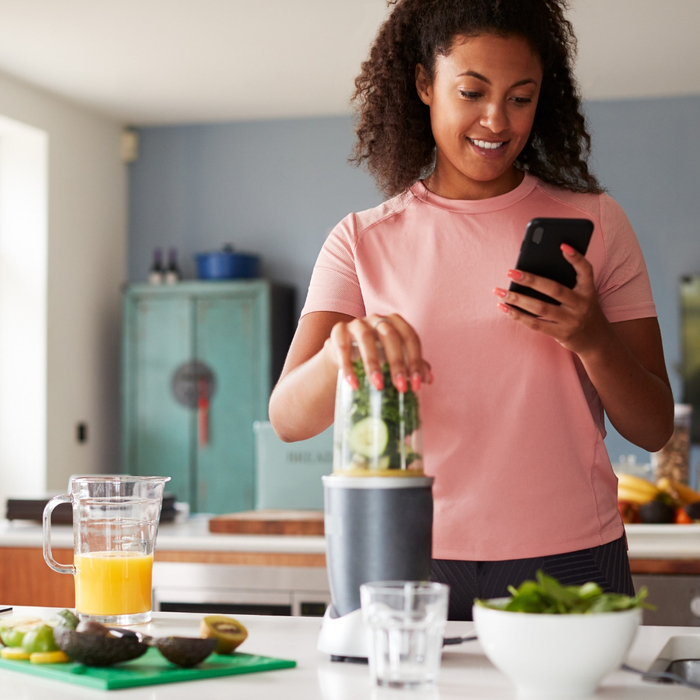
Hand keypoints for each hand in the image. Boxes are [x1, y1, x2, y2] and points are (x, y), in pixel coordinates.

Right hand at [323, 313, 431, 392]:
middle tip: (400, 388)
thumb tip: (429, 379)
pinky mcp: (338, 331)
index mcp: (395, 323)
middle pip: (390, 336)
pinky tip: (353, 384)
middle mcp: (377, 319)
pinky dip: (347, 365)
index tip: (416, 385)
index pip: (410, 338)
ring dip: (373, 363)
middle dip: (397, 363)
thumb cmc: (375, 355)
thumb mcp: (393, 359)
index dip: (415, 361)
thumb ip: (411, 365)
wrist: (344, 354)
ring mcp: (357, 323)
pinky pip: (342, 346)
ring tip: (378, 386)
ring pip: (366, 338)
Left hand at [492, 243, 611, 355]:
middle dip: (531, 280)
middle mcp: (582, 304)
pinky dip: (518, 315)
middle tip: (510, 272)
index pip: (586, 270)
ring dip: (517, 299)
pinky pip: (536, 324)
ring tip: (499, 291)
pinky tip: (504, 307)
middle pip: (555, 290)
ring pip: (541, 308)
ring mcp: (572, 321)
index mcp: (588, 289)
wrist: (596, 340)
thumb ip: (566, 282)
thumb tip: (531, 271)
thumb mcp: (582, 294)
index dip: (576, 257)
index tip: (561, 245)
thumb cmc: (582, 309)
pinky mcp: (561, 334)